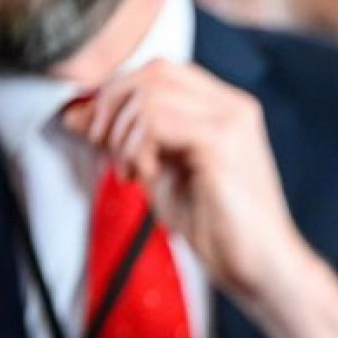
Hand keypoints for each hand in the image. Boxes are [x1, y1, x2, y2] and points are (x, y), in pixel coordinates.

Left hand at [62, 59, 337, 337]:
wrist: (260, 265)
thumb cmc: (219, 228)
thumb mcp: (161, 174)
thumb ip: (126, 141)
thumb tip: (77, 115)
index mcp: (226, 110)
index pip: (161, 71)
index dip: (119, 93)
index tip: (101, 134)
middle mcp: (234, 107)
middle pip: (153, 73)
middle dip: (113, 108)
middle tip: (108, 151)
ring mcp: (232, 122)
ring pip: (150, 96)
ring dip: (124, 134)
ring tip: (133, 172)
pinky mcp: (222, 143)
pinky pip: (156, 123)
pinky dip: (137, 149)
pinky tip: (147, 177)